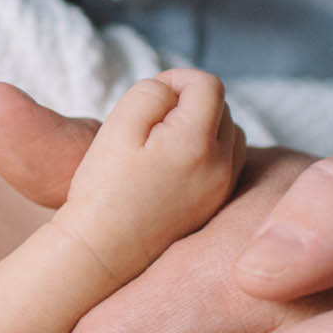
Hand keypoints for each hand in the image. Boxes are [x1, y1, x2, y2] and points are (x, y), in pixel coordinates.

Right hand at [55, 71, 244, 285]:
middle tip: (151, 124)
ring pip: (229, 135)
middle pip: (221, 108)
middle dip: (189, 104)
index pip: (207, 84)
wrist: (102, 253)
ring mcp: (223, 189)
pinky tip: (175, 166)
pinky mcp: (217, 206)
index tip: (151, 97)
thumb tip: (174, 92)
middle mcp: (220, 165)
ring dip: (203, 128)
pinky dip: (208, 153)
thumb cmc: (103, 189)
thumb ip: (151, 93)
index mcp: (196, 142)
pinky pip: (228, 163)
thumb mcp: (118, 127)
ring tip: (164, 144)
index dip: (176, 80)